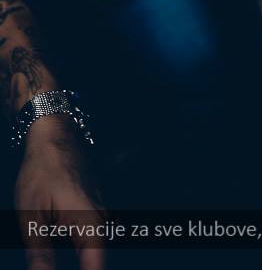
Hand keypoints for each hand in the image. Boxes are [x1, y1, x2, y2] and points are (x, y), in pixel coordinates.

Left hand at [15, 117, 104, 268]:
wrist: (53, 135)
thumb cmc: (42, 170)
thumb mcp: (31, 215)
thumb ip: (40, 252)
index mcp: (88, 221)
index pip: (96, 264)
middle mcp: (100, 216)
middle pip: (95, 256)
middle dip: (84, 266)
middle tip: (55, 263)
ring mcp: (98, 209)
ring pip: (93, 244)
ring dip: (81, 257)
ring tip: (54, 241)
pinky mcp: (93, 205)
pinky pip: (89, 232)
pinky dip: (78, 244)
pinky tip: (62, 240)